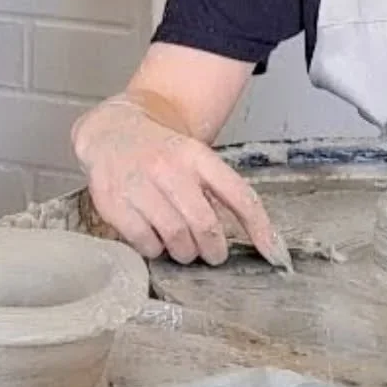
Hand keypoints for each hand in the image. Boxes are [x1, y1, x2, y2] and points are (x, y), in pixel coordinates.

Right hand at [72, 96, 288, 269]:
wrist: (110, 131)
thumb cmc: (160, 153)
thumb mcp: (193, 158)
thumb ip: (218, 192)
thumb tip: (256, 239)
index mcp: (196, 155)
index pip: (239, 195)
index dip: (261, 229)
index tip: (276, 255)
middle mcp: (167, 167)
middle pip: (205, 224)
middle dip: (213, 249)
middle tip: (211, 254)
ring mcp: (138, 183)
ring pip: (175, 237)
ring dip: (184, 252)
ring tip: (181, 247)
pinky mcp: (113, 201)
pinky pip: (144, 242)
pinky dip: (154, 249)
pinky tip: (154, 239)